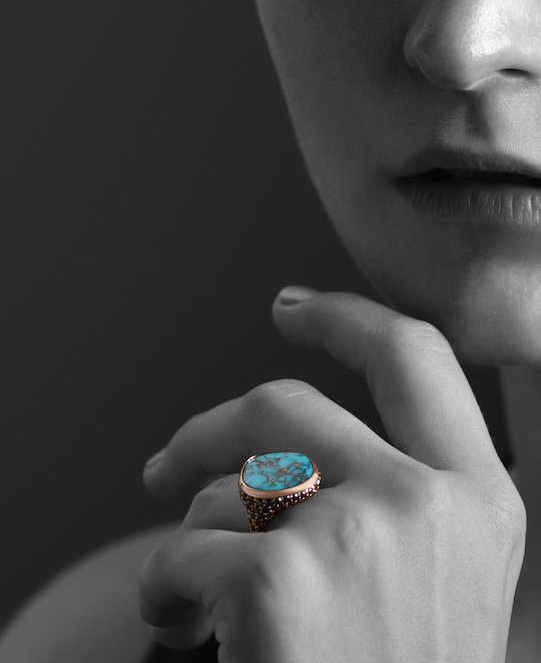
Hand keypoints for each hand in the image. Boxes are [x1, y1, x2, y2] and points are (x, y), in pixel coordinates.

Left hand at [139, 288, 525, 662]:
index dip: (349, 317)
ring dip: (192, 539)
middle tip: (164, 462)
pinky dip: (167, 591)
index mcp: (478, 496)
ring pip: (226, 488)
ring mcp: (358, 538)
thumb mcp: (434, 578)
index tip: (292, 307)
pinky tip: (187, 632)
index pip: (415, 355)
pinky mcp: (280, 586)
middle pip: (286, 404)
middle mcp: (428, 503)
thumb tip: (289, 450)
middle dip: (210, 427)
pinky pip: (183, 553)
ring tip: (191, 596)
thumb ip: (390, 495)